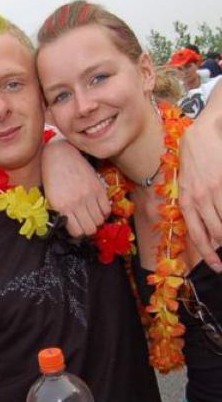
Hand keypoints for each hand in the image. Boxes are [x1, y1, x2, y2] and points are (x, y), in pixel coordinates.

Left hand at [42, 140, 110, 236]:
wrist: (59, 156)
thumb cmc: (52, 178)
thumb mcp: (51, 198)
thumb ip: (61, 213)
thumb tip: (71, 226)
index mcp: (62, 207)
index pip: (77, 232)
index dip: (77, 232)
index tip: (76, 229)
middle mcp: (77, 203)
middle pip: (90, 229)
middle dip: (88, 229)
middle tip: (85, 223)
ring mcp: (89, 195)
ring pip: (100, 220)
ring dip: (96, 221)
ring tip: (91, 216)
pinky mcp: (98, 188)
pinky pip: (107, 208)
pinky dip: (103, 212)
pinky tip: (97, 208)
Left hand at [179, 113, 221, 272]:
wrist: (201, 136)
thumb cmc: (194, 162)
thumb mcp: (187, 186)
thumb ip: (193, 207)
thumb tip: (205, 228)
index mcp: (185, 203)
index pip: (197, 235)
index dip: (208, 254)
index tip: (217, 266)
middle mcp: (197, 200)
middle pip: (215, 233)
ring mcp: (212, 191)